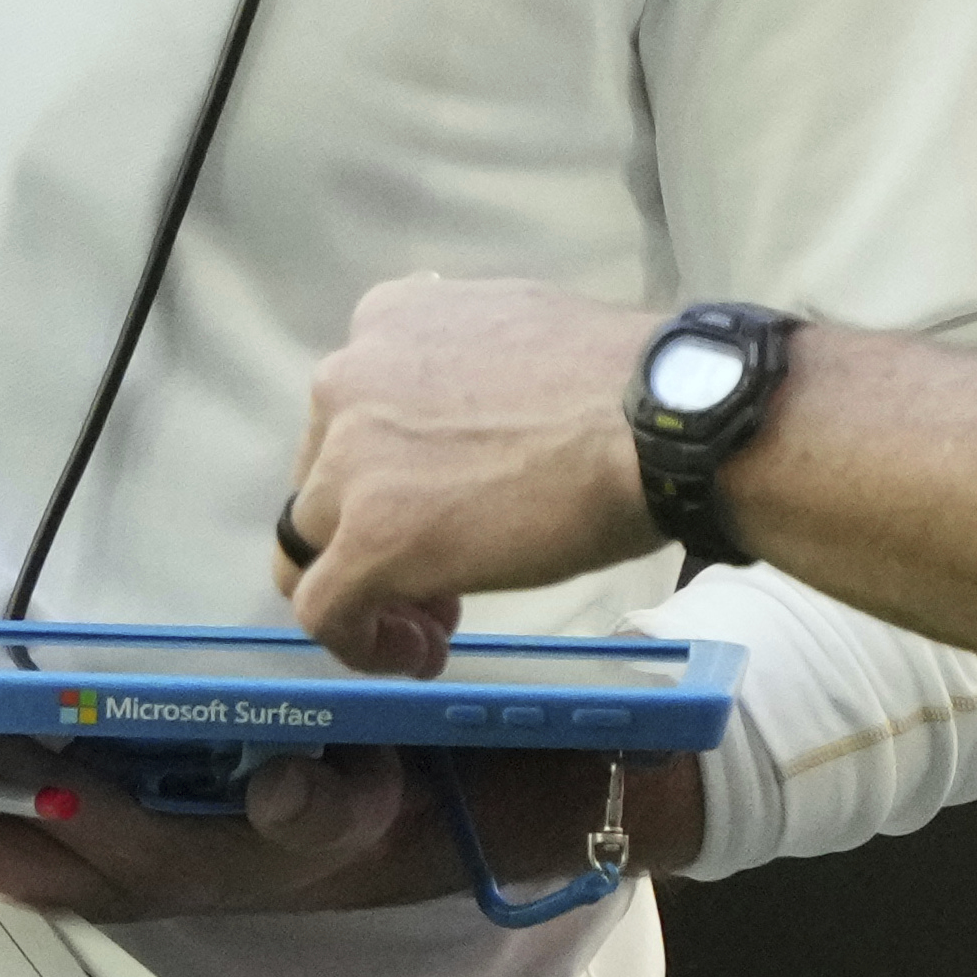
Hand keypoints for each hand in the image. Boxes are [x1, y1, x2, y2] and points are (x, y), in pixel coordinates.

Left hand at [0, 734, 421, 920]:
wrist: (343, 851)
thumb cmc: (342, 809)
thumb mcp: (356, 802)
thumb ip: (318, 802)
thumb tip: (277, 790)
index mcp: (179, 858)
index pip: (87, 818)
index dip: (22, 781)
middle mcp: (120, 880)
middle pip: (4, 851)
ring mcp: (94, 879)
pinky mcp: (83, 866)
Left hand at [279, 275, 663, 671]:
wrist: (661, 421)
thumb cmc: (621, 382)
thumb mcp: (514, 335)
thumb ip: (463, 369)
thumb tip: (468, 411)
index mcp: (385, 322)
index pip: (351, 415)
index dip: (387, 474)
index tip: (439, 509)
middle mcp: (346, 382)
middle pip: (327, 481)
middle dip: (375, 532)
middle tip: (445, 574)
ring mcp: (349, 463)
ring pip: (316, 544)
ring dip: (370, 588)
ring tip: (436, 624)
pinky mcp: (368, 539)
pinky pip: (324, 609)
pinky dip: (357, 642)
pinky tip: (414, 654)